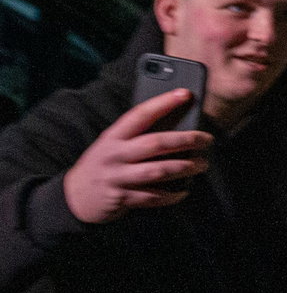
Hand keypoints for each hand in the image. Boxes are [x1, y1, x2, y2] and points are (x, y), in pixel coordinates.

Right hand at [62, 90, 212, 222]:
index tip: (186, 94)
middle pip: (154, 143)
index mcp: (113, 136)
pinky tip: (184, 190)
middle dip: (185, 140)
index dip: (163, 103)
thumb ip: (136, 137)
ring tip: (202, 164)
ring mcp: (116, 177)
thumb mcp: (112, 145)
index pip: (140, 114)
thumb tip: (176, 127)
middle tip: (207, 139)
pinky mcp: (121, 198)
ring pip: (156, 170)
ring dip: (183, 167)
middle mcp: (114, 154)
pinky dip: (171, 195)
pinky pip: (152, 197)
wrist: (75, 196)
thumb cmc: (103, 164)